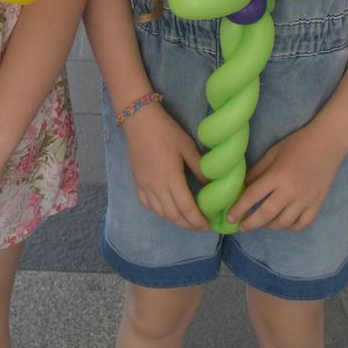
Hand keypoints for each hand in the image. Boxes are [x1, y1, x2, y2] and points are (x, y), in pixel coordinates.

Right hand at [123, 105, 209, 231]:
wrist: (139, 121)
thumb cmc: (166, 131)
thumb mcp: (187, 147)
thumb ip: (199, 168)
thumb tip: (211, 185)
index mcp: (172, 179)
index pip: (187, 209)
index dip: (198, 221)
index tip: (208, 226)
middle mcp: (157, 188)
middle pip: (174, 215)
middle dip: (188, 225)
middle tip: (200, 226)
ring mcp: (145, 186)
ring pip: (160, 213)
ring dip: (175, 220)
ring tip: (186, 220)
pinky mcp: (137, 182)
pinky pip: (148, 205)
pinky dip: (159, 212)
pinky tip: (166, 209)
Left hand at [227, 122, 346, 232]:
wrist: (327, 143)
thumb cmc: (297, 144)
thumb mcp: (272, 153)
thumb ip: (258, 171)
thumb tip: (244, 187)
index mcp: (277, 176)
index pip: (253, 196)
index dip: (239, 208)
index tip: (229, 217)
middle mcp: (290, 191)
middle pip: (266, 215)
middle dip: (250, 223)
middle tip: (241, 227)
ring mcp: (305, 200)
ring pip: (283, 223)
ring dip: (269, 226)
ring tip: (261, 223)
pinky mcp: (317, 204)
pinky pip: (301, 224)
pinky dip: (290, 227)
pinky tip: (282, 222)